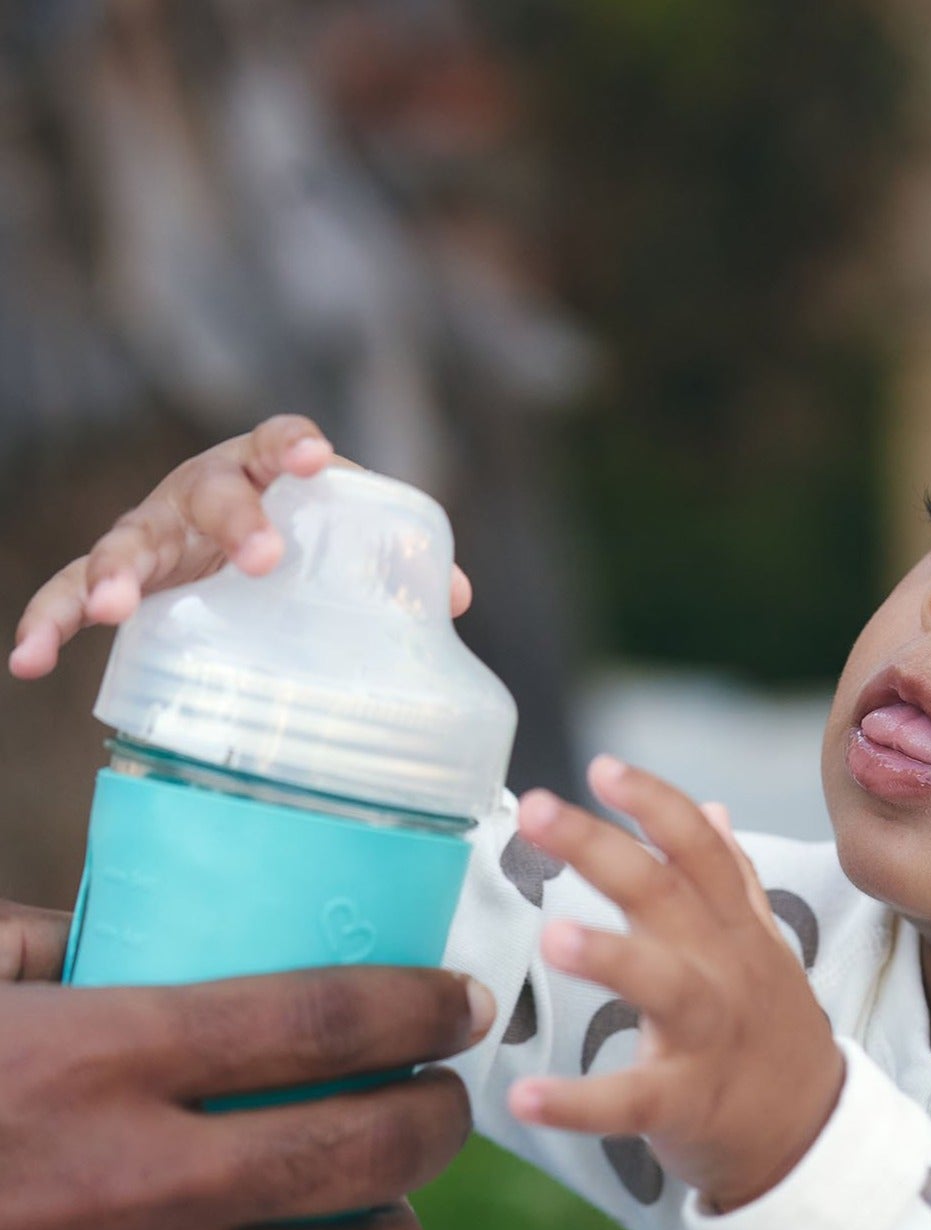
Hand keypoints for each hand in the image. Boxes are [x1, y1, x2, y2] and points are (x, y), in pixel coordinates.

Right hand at [0, 957, 489, 1229]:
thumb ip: (33, 949)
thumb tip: (126, 929)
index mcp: (96, 1063)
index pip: (322, 1022)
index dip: (418, 1005)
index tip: (462, 998)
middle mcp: (136, 1188)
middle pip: (370, 1153)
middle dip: (442, 1120)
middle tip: (446, 1097)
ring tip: (385, 1199)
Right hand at [9, 415, 473, 679]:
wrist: (237, 545)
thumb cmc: (301, 536)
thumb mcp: (341, 537)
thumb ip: (390, 559)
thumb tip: (458, 598)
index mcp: (264, 468)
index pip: (279, 439)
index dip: (298, 445)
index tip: (318, 460)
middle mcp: (203, 489)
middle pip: (211, 493)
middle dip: (235, 522)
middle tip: (261, 560)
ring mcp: (154, 531)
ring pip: (128, 541)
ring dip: (116, 574)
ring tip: (110, 610)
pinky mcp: (119, 577)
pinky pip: (71, 594)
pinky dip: (49, 622)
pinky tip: (29, 659)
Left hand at [506, 756, 843, 1211]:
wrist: (812, 1135)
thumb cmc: (769, 1030)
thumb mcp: (763, 947)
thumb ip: (734, 879)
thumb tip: (711, 807)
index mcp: (732, 928)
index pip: (699, 849)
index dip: (655, 803)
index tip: (602, 766)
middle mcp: (723, 969)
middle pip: (665, 895)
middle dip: (601, 848)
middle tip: (537, 809)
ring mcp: (709, 1036)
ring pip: (664, 986)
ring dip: (610, 956)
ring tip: (550, 935)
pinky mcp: (688, 1104)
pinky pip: (632, 1102)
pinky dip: (577, 1102)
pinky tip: (522, 1096)